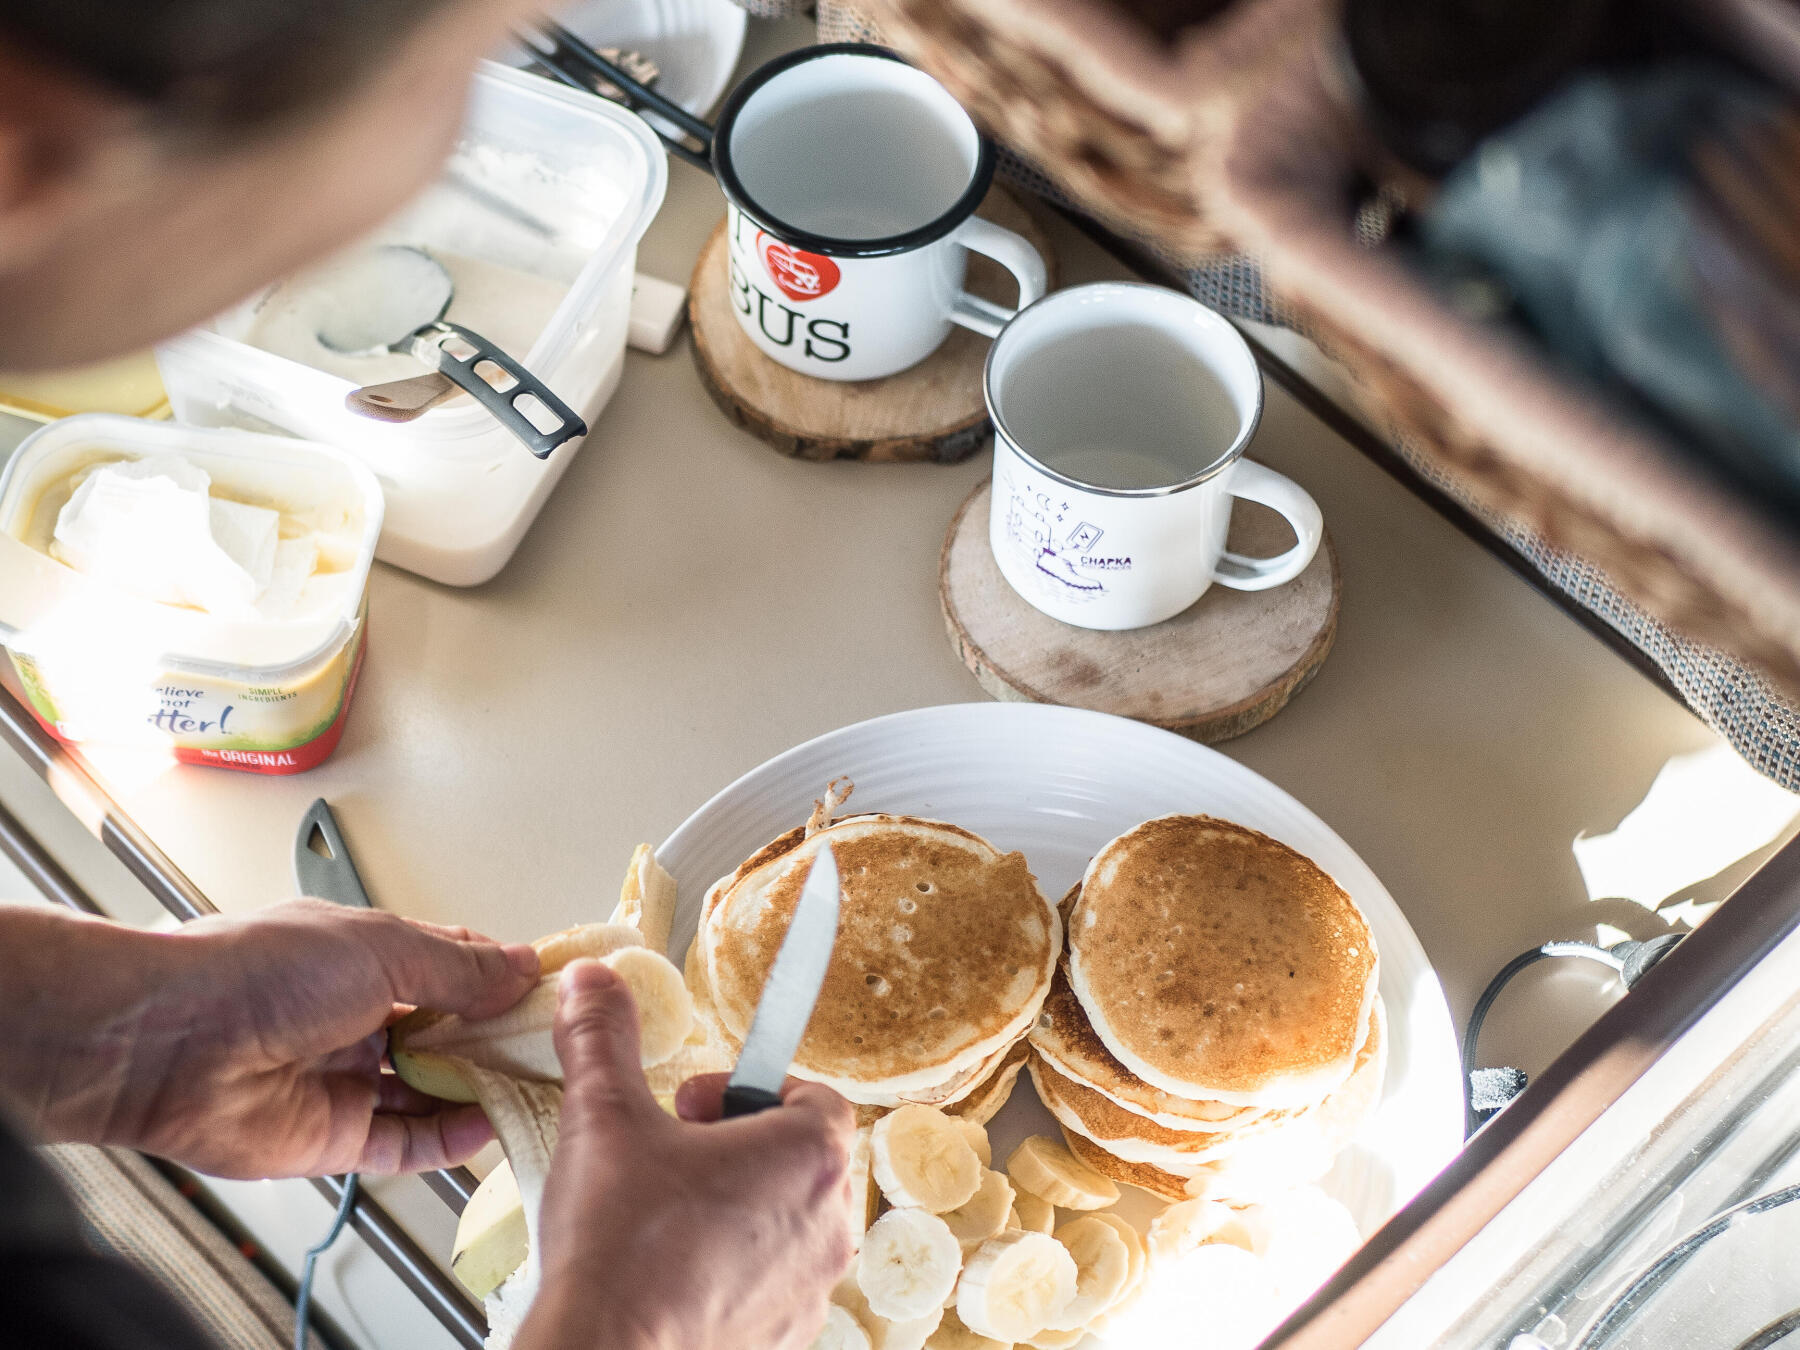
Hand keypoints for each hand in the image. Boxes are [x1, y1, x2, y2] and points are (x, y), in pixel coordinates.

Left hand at [1, 899, 538, 1177]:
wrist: (169, 1042)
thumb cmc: (257, 970)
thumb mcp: (384, 949)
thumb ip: (461, 970)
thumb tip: (521, 966)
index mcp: (369, 954)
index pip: (455, 965)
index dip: (503, 976)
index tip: (554, 988)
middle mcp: (360, 1014)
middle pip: (449, 1030)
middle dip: (499, 1037)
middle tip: (555, 1043)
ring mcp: (347, 1075)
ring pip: (432, 1087)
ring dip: (481, 1087)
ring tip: (535, 1085)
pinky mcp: (333, 1134)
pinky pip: (404, 1141)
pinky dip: (447, 1137)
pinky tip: (486, 1125)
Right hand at [516, 961, 856, 1349]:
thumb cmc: (620, 1246)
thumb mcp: (604, 1117)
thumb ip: (603, 1037)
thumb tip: (593, 981)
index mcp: (809, 1156)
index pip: (813, 1095)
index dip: (749, 1087)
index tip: (695, 1101)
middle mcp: (829, 1223)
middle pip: (801, 1155)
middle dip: (738, 1143)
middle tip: (674, 1151)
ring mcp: (812, 1287)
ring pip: (787, 1219)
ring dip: (737, 1203)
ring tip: (667, 1210)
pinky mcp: (785, 1336)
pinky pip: (773, 1279)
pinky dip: (733, 1264)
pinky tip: (672, 1266)